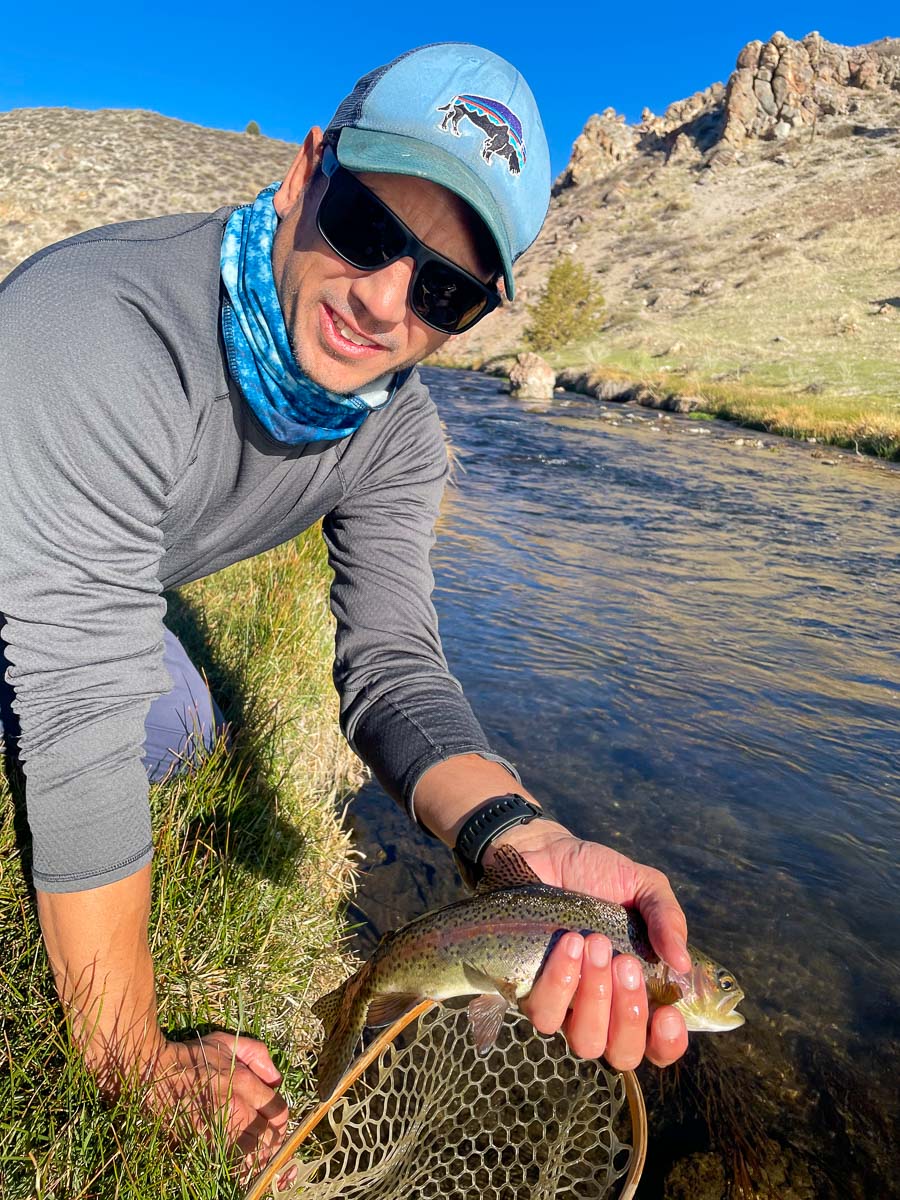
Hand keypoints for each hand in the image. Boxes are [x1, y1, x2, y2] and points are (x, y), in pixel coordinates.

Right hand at [146, 1032, 288, 1174]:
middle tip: (271, 1138)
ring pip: (252, 1154)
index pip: (278, 1111)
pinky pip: (228, 1161)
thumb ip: (257, 1054)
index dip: (282, 1119)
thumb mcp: (227, 1041)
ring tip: (258, 1151)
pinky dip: (238, 1163)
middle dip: (274, 1138)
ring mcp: (217, 1130)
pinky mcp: (201, 1143)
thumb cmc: (191, 1055)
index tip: (277, 1119)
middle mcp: (234, 1109)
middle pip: (269, 1136)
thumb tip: (276, 1078)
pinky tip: (238, 1159)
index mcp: (244, 1083)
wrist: (155, 1073)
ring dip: (259, 1154)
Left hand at [485, 820, 690, 1070]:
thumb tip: (683, 964)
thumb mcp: (643, 886)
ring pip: (584, 1040)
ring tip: (594, 944)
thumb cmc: (597, 874)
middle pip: (622, 1053)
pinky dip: (561, 980)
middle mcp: (602, 1009)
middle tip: (625, 963)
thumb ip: (668, 920)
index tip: (668, 1015)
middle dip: (629, 1014)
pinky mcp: (529, 992)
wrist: (544, 851)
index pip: (657, 1044)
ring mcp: (565, 1006)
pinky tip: (569, 944)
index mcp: (635, 990)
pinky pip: (545, 1012)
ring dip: (595, 996)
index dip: (667, 1044)